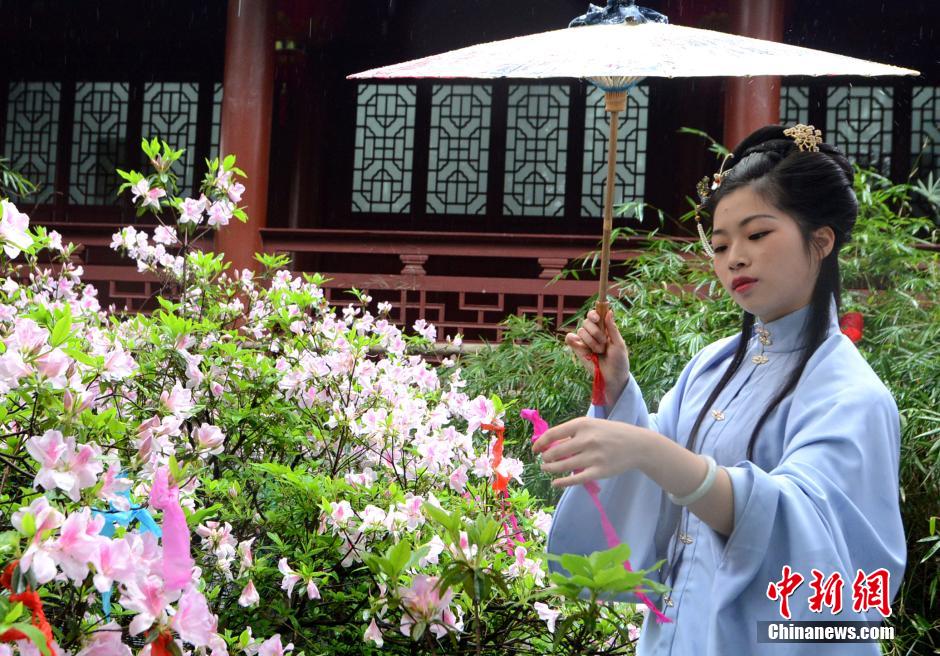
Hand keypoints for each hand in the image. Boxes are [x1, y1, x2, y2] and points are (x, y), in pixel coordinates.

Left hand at [532, 416, 651, 487]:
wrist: (637, 445)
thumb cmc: (611, 433)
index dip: (540, 443)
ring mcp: (593, 457)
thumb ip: (573, 433)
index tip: (535, 449)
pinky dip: (562, 482)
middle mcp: (587, 439)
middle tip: (544, 461)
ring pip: (563, 466)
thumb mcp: (592, 425)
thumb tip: (549, 444)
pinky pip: (575, 479)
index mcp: (582, 425)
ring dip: (550, 469)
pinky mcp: (599, 471)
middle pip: (556, 452)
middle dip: (546, 458)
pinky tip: (555, 483)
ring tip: (546, 469)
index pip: (553, 434)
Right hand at [564, 309, 629, 405]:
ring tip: (598, 352)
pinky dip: (572, 339)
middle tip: (604, 344)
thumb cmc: (619, 361)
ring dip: (591, 342)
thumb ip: (612, 328)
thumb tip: (609, 311)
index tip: (597, 318)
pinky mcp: (577, 348)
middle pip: (587, 321)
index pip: (595, 315)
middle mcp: (593, 332)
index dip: (594, 314)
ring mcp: (584, 340)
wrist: (612, 377)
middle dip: (596, 332)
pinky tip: (581, 346)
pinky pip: (570, 338)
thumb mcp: (619, 344)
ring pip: (581, 331)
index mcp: (604, 328)